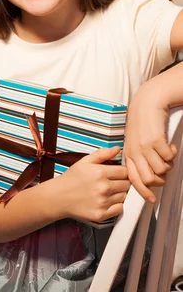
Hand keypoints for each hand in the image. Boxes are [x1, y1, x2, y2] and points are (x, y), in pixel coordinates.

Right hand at [61, 146, 129, 222]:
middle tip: (112, 182)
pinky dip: (116, 205)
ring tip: (108, 191)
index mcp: (100, 172)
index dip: (122, 171)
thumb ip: (103, 154)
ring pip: (124, 197)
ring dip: (119, 193)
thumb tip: (118, 149)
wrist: (59, 196)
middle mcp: (103, 187)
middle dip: (122, 182)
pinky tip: (107, 200)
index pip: (125, 172)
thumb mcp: (85, 161)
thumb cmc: (72, 178)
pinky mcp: (101, 214)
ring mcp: (103, 202)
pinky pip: (119, 209)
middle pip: (126, 184)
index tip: (116, 173)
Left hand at [123, 86, 176, 202]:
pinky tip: (170, 145)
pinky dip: (173, 153)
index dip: (143, 192)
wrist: (147, 102)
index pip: (134, 179)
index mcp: (128, 153)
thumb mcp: (134, 141)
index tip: (152, 199)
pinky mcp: (156, 140)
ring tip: (167, 154)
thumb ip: (138, 157)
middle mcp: (135, 152)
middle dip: (160, 178)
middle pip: (149, 179)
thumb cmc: (142, 122)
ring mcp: (145, 146)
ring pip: (161, 170)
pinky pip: (169, 157)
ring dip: (168, 164)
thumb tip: (148, 177)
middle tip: (164, 168)